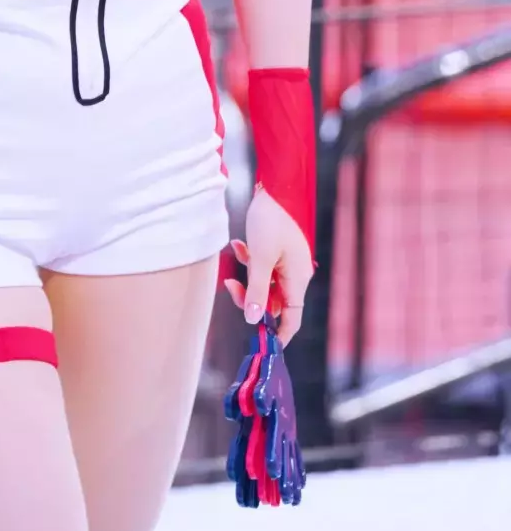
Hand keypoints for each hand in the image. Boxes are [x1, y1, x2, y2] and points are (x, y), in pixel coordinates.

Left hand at [224, 187, 312, 346]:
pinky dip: (250, 261)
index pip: (292, 318)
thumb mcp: (260, 259)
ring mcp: (287, 263)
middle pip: (273, 301)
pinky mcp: (277, 251)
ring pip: (265, 283)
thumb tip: (255, 321)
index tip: (261, 344)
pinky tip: (239, 246)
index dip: (278, 334)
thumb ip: (257, 291)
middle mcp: (296, 274)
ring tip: (237, 255)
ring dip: (248, 276)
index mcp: (298, 279)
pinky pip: (263, 267)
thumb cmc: (271, 221)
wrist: (274, 186)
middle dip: (251, 297)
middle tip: (232, 287)